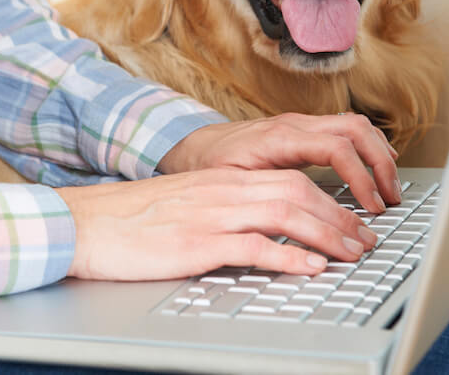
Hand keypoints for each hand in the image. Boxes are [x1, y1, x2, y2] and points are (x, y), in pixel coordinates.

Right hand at [55, 167, 379, 280]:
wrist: (83, 223)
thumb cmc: (127, 220)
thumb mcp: (182, 206)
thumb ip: (220, 212)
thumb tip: (258, 233)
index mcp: (220, 181)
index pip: (288, 181)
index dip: (328, 202)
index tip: (350, 223)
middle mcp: (221, 191)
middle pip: (297, 193)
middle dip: (339, 217)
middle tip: (365, 241)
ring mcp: (210, 214)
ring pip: (285, 214)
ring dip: (327, 235)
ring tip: (352, 254)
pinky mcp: (196, 242)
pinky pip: (254, 246)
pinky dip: (288, 257)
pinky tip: (309, 268)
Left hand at [158, 112, 400, 212]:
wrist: (190, 145)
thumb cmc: (206, 165)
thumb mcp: (229, 183)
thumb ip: (261, 194)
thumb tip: (294, 217)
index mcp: (279, 137)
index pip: (336, 147)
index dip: (360, 177)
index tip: (371, 206)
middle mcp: (294, 124)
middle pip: (355, 129)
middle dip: (380, 163)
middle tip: (391, 199)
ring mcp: (301, 124)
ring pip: (355, 124)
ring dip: (379, 153)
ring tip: (390, 187)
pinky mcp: (303, 130)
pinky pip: (345, 129)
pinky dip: (367, 147)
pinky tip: (376, 168)